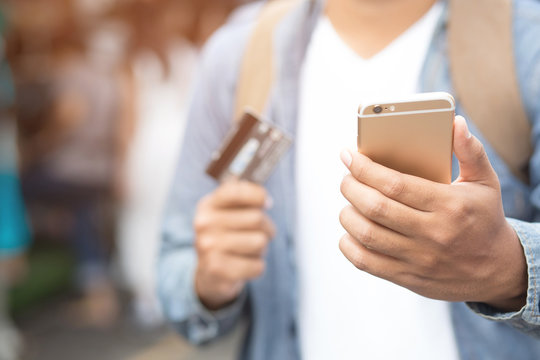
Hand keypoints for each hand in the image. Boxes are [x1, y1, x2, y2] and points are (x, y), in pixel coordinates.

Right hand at [194, 181, 274, 309]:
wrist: (209, 273)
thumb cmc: (226, 237)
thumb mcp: (227, 213)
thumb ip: (244, 199)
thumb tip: (265, 200)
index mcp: (208, 205)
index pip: (236, 192)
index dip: (257, 195)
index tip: (266, 202)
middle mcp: (204, 224)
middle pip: (256, 218)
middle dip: (266, 228)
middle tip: (258, 234)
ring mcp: (208, 247)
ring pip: (259, 242)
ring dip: (262, 249)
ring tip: (248, 251)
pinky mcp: (217, 270)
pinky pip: (257, 266)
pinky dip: (257, 267)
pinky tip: (243, 266)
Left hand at [339, 116, 527, 311]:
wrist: (498, 271)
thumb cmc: (484, 218)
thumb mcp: (486, 183)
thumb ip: (470, 151)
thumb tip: (456, 123)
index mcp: (449, 205)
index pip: (395, 184)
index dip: (364, 168)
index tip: (348, 156)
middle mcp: (433, 233)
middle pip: (375, 207)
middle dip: (351, 187)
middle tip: (346, 178)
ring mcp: (419, 259)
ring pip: (367, 234)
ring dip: (347, 214)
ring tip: (348, 202)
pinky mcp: (408, 278)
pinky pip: (366, 262)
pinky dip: (348, 245)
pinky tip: (349, 231)